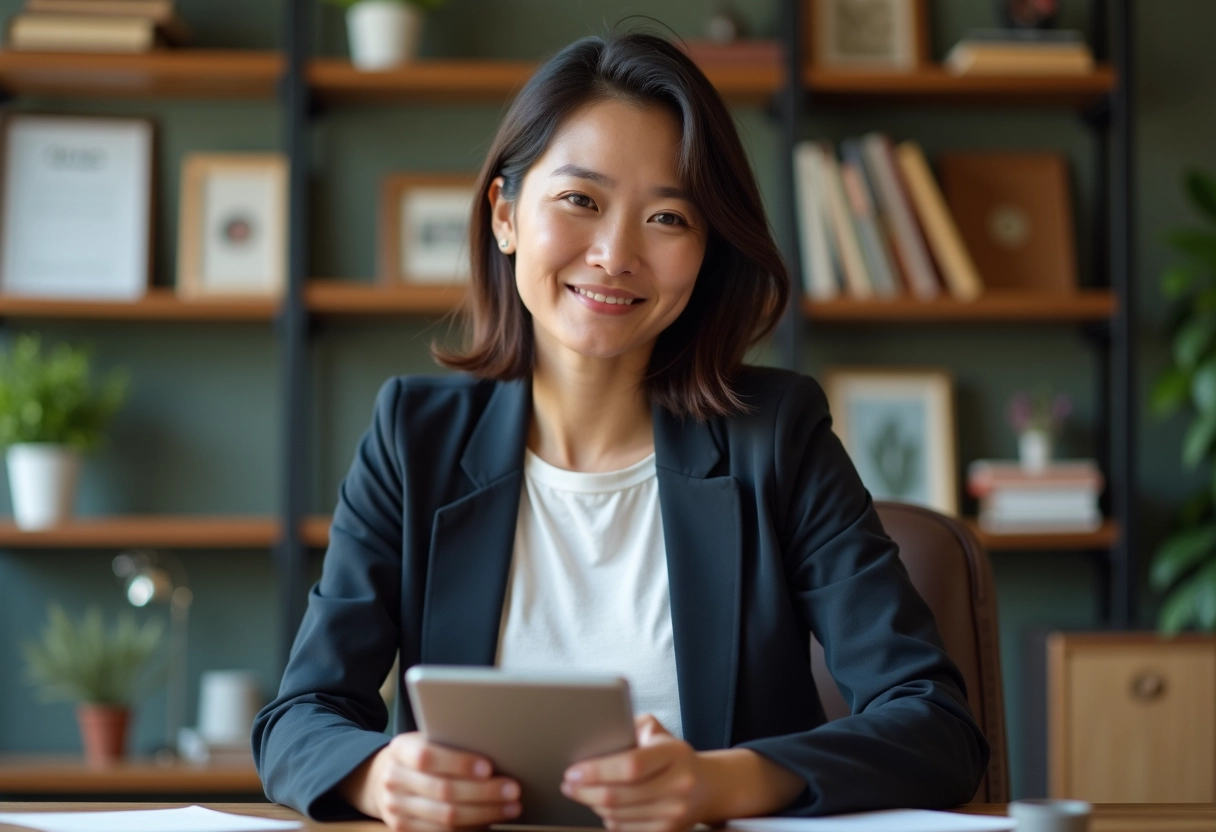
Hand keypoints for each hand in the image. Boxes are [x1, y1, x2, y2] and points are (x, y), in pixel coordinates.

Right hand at [340, 731, 520, 831]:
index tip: (489, 767)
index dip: (459, 763)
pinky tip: (491, 821)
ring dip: (484, 813)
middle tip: (513, 789)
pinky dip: (471, 829)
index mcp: (400, 749)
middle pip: (443, 791)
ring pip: (446, 818)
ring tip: (511, 807)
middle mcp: (393, 780)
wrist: (383, 777)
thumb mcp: (428, 739)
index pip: (427, 757)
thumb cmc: (421, 753)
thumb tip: (497, 748)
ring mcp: (396, 808)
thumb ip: (451, 742)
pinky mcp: (403, 829)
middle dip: (483, 792)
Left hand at [561, 714, 707, 831]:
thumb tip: (596, 734)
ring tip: (583, 792)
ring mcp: (674, 813)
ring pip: (618, 815)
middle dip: (585, 791)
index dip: (597, 771)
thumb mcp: (657, 731)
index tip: (574, 771)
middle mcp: (679, 785)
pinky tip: (603, 805)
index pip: (631, 765)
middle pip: (619, 796)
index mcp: (675, 754)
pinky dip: (608, 818)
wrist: (707, 786)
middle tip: (568, 784)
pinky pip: (625, 829)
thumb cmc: (673, 755)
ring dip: (593, 805)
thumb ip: (629, 727)